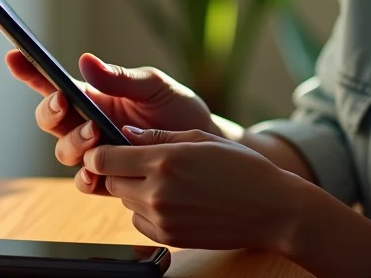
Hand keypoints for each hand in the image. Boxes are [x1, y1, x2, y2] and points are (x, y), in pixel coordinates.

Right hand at [4, 51, 215, 187]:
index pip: (54, 83)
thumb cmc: (179, 109)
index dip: (29, 72)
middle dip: (51, 112)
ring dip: (73, 144)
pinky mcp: (111, 178)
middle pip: (50, 120)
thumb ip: (120, 77)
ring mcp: (98, 152)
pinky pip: (85, 181)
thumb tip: (86, 60)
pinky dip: (86, 177)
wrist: (206, 147)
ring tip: (95, 136)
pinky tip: (96, 172)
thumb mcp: (154, 85)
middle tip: (66, 105)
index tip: (15, 58)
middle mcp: (89, 123)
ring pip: (64, 152)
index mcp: (95, 95)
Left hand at [80, 127, 305, 250]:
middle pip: (110, 181)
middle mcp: (157, 191)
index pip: (105, 158)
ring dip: (133, 189)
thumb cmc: (241, 168)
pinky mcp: (168, 237)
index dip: (100, 152)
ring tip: (164, 180)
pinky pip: (138, 221)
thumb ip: (158, 136)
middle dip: (117, 170)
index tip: (105, 148)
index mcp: (164, 161)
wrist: (271, 210)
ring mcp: (161, 218)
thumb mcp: (201, 138)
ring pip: (124, 201)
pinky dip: (145, 210)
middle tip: (139, 162)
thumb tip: (125, 133)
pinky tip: (171, 199)